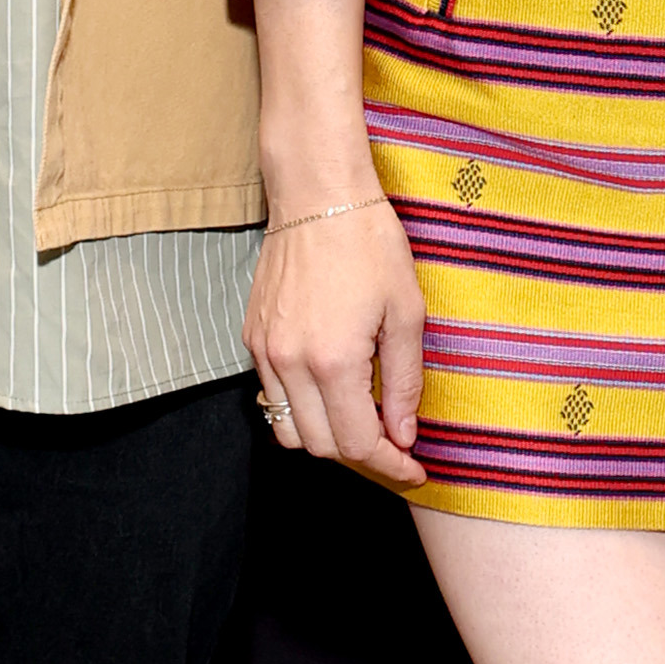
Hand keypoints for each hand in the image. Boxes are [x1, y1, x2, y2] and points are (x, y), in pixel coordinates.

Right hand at [248, 198, 427, 486]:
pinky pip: (272, 396)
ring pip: (289, 430)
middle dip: (361, 455)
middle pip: (320, 447)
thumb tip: (403, 434)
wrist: (317, 195)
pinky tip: (332, 390)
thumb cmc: (369, 245)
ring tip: (362, 420)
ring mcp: (264, 352)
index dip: (390, 464)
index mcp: (333, 361)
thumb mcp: (406, 312)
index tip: (413, 468)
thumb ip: (404, 381)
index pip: (358, 443)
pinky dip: (302, 408)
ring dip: (326, 437)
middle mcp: (290, 364)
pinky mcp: (251, 338)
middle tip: (394, 444)